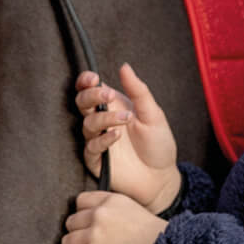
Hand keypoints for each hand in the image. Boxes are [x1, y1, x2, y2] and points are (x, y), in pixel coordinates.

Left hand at [61, 189, 168, 243]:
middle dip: (76, 231)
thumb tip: (93, 215)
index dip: (80, 212)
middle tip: (81, 239)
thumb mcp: (133, 208)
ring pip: (67, 239)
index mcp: (111, 200)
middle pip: (71, 220)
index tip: (82, 221)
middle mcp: (101, 214)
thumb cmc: (155, 235)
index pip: (81, 200)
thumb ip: (111, 207)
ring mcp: (95, 235)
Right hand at [74, 63, 181, 212]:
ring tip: (126, 120)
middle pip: (82, 102)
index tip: (93, 78)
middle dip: (91, 96)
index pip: (90, 89)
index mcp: (113, 106)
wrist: (161, 178)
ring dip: (104, 119)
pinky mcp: (96, 160)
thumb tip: (124, 66)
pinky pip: (91, 147)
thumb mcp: (153, 114)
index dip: (86, 81)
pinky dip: (103, 139)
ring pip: (87, 124)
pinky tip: (116, 136)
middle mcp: (102, 121)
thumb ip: (138, 91)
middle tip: (107, 97)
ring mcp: (97, 140)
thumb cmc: (158, 144)